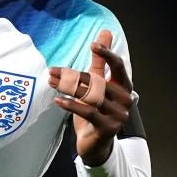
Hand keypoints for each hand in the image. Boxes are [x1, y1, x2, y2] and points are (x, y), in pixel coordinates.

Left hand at [48, 29, 134, 165]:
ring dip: (68, 88)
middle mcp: (125, 99)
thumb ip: (99, 61)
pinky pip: (87, 112)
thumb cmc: (96, 111)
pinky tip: (57, 100)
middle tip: (52, 71)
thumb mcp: (96, 85)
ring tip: (51, 82)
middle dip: (72, 76)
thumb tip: (105, 32)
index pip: (118, 66)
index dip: (106, 54)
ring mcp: (118, 115)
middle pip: (97, 81)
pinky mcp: (108, 128)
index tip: (92, 44)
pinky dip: (71, 105)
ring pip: (91, 96)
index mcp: (124, 86)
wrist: (95, 145)